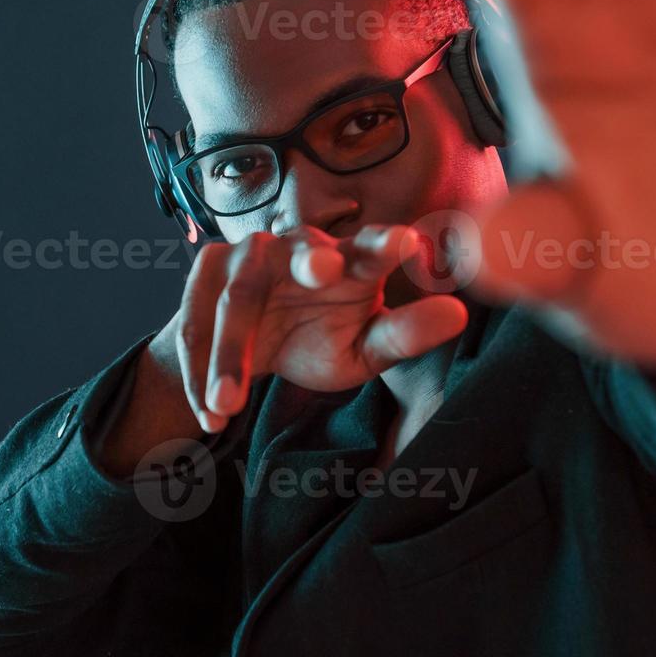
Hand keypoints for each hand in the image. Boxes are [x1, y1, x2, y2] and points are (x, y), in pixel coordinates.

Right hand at [170, 225, 467, 431]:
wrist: (242, 352)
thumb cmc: (316, 341)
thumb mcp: (363, 352)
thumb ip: (404, 335)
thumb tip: (459, 313)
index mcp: (350, 262)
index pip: (373, 247)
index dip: (388, 244)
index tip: (410, 243)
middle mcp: (299, 248)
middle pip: (302, 252)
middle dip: (310, 260)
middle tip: (323, 271)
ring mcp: (248, 254)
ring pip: (237, 301)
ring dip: (228, 355)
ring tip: (228, 405)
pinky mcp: (206, 273)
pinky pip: (196, 325)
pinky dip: (199, 371)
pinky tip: (209, 413)